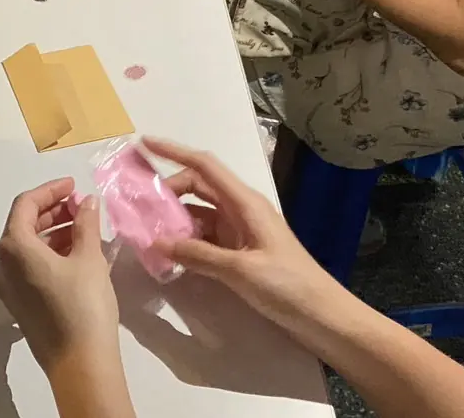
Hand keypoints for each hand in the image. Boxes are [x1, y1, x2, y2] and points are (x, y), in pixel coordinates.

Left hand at [0, 178, 119, 374]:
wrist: (80, 364)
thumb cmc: (83, 305)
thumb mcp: (88, 258)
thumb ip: (85, 223)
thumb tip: (86, 202)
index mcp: (13, 247)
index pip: (25, 204)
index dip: (50, 190)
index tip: (73, 186)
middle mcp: (2, 264)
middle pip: (23, 225)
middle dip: (52, 211)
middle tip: (81, 206)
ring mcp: (8, 287)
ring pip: (27, 247)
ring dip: (52, 232)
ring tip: (84, 228)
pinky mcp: (18, 304)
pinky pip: (29, 267)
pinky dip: (49, 253)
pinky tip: (76, 253)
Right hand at [143, 139, 340, 335]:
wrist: (323, 317)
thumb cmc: (288, 286)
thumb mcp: (240, 270)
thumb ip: (198, 255)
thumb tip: (157, 243)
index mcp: (245, 203)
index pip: (204, 166)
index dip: (173, 151)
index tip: (144, 144)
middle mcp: (241, 211)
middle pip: (198, 188)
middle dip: (168, 192)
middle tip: (139, 207)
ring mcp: (241, 232)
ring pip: (199, 215)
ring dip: (175, 221)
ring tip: (148, 233)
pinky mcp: (240, 254)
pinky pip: (206, 238)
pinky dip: (187, 242)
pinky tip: (170, 256)